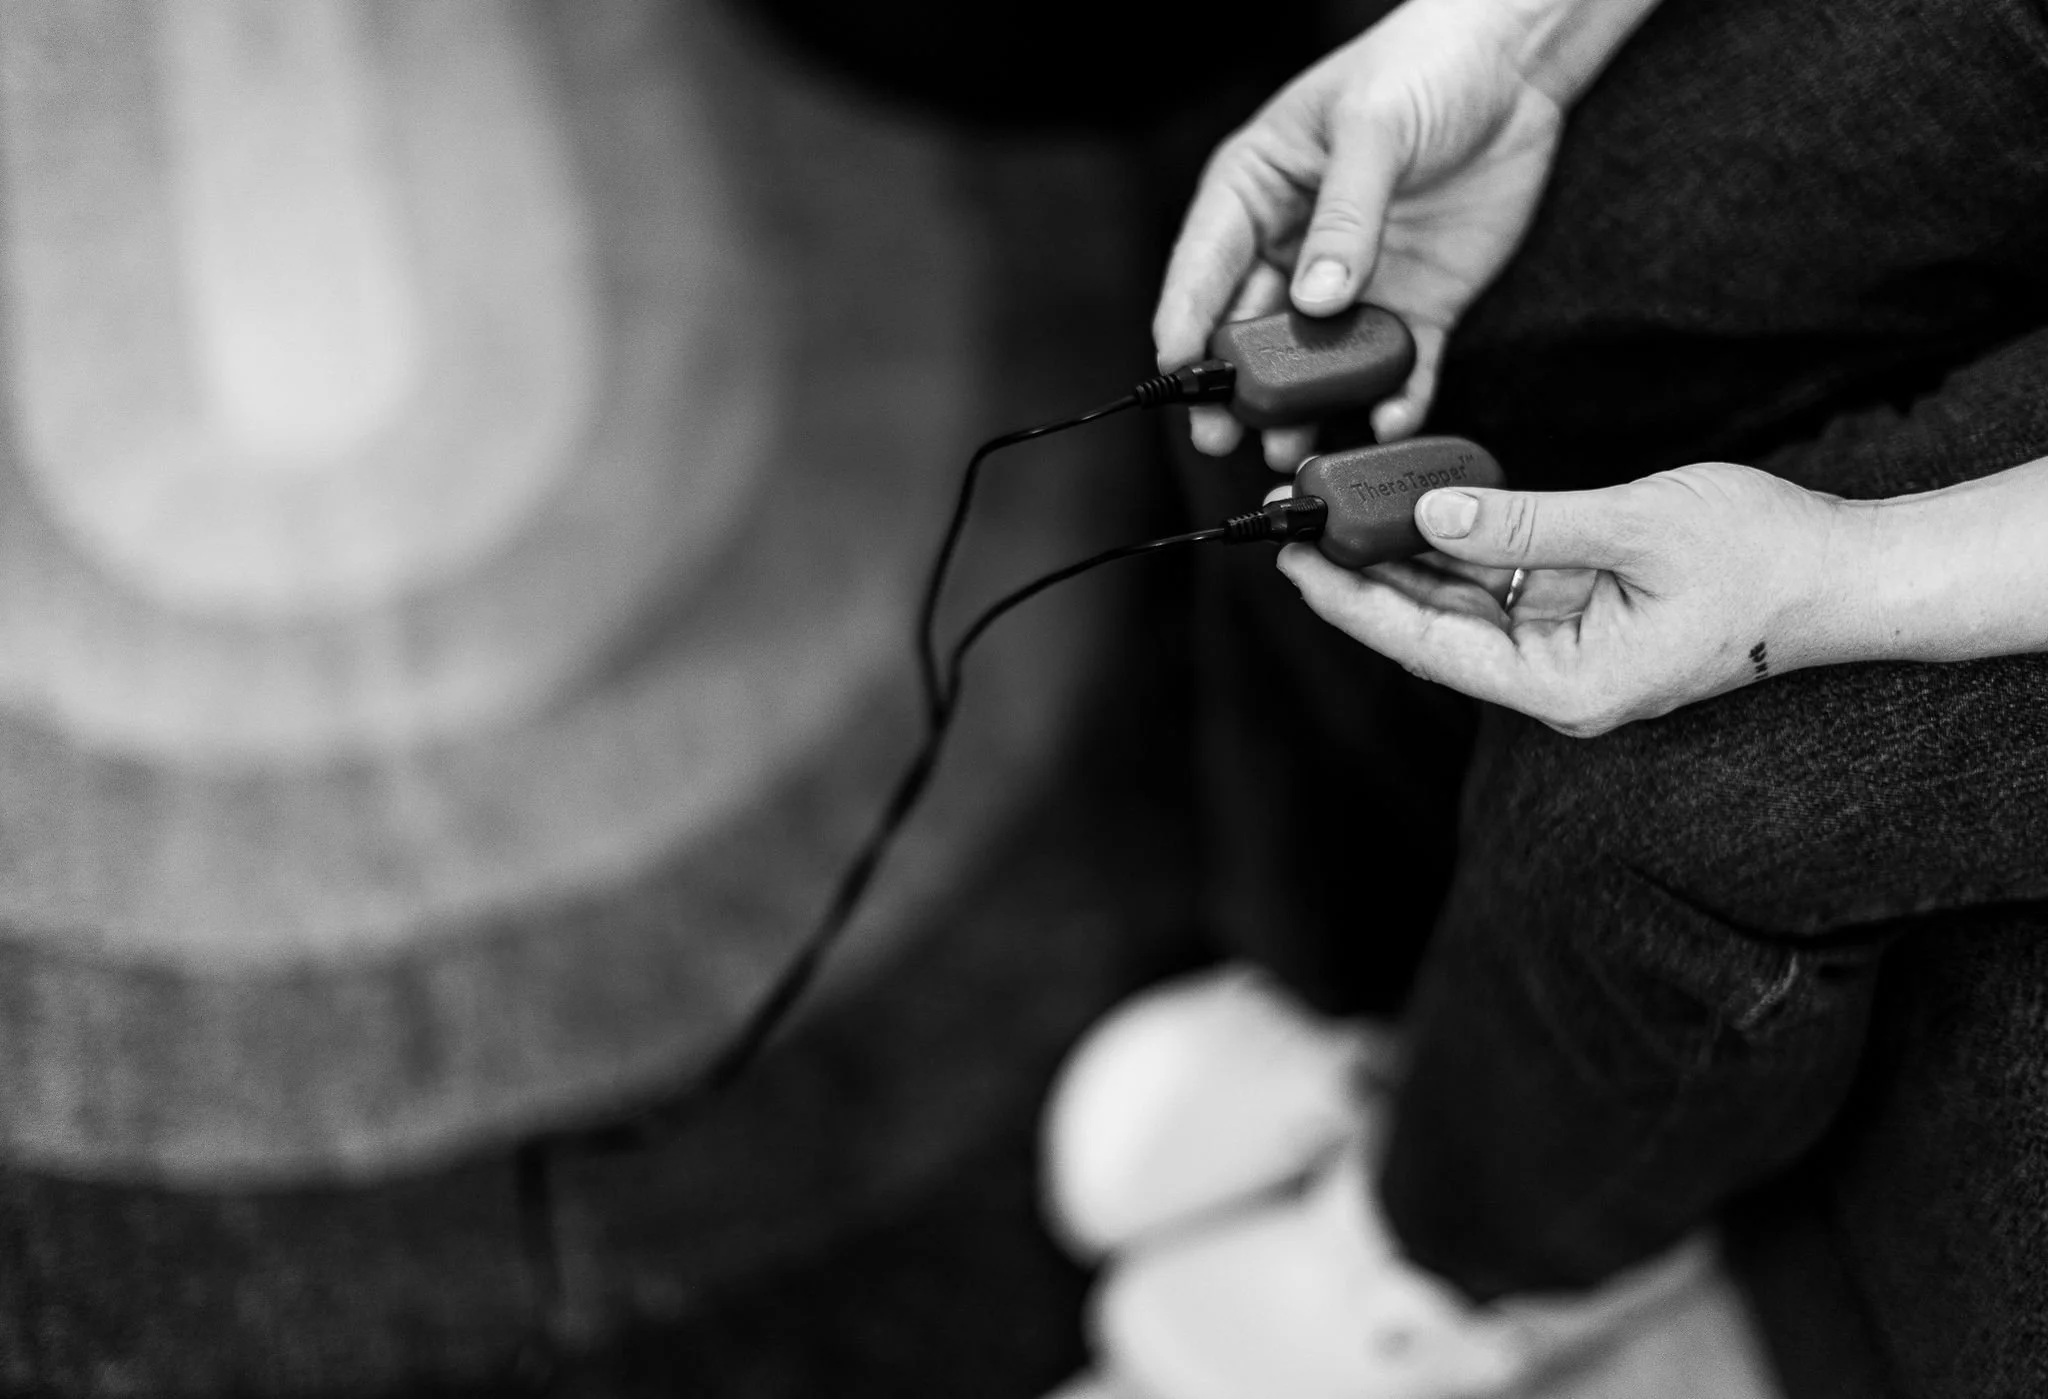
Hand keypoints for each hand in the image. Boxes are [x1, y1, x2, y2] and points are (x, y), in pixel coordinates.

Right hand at [1154, 0, 1572, 467]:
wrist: (1514, 70)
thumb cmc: (1422, 69)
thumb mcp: (1372, 129)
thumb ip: (1346, 216)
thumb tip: (1316, 298)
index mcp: (1257, 192)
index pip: (1204, 265)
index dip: (1184, 319)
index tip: (1174, 369)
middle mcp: (1295, 248)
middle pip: (1250, 329)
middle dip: (1235, 386)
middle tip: (1222, 432)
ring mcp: (1354, 285)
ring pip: (1316, 361)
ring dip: (1304, 406)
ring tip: (1292, 447)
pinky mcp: (1416, 305)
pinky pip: (1399, 364)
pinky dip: (1394, 397)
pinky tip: (1388, 420)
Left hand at [1275, 464, 1852, 735]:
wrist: (1842, 573)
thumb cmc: (1761, 558)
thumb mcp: (1639, 526)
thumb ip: (1531, 523)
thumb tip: (1433, 515)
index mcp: (1565, 685)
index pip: (1429, 645)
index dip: (1354, 602)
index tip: (1294, 560)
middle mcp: (1555, 681)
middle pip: (1432, 629)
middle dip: (1364, 575)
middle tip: (1295, 522)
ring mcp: (1566, 651)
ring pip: (1460, 605)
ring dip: (1403, 558)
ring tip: (1333, 510)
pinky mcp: (1579, 617)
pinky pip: (1499, 584)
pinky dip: (1457, 548)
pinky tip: (1409, 509)